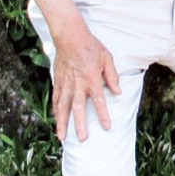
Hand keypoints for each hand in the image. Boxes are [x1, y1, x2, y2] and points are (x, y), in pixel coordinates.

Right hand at [51, 26, 121, 141]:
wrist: (70, 37)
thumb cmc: (91, 46)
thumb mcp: (107, 58)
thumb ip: (112, 76)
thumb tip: (118, 92)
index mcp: (92, 79)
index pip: (99, 101)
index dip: (103, 115)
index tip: (106, 127)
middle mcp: (78, 84)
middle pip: (79, 108)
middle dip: (80, 124)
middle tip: (82, 139)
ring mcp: (66, 83)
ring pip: (63, 107)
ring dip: (63, 122)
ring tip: (62, 136)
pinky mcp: (58, 81)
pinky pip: (56, 98)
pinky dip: (55, 110)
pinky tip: (56, 119)